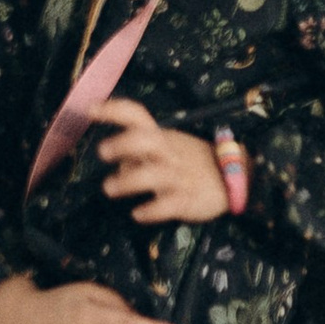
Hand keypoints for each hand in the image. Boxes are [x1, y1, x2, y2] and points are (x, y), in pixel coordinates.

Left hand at [94, 99, 229, 224]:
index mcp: (161, 137)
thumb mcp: (168, 147)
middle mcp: (167, 154)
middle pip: (144, 141)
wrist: (233, 178)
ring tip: (109, 188)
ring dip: (127, 180)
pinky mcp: (186, 200)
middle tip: (102, 152)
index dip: (114, 111)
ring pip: (151, 175)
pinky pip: (167, 205)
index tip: (91, 109)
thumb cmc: (192, 161)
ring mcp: (177, 177)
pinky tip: (138, 214)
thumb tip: (118, 163)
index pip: (137, 115)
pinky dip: (150, 210)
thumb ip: (140, 151)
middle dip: (121, 144)